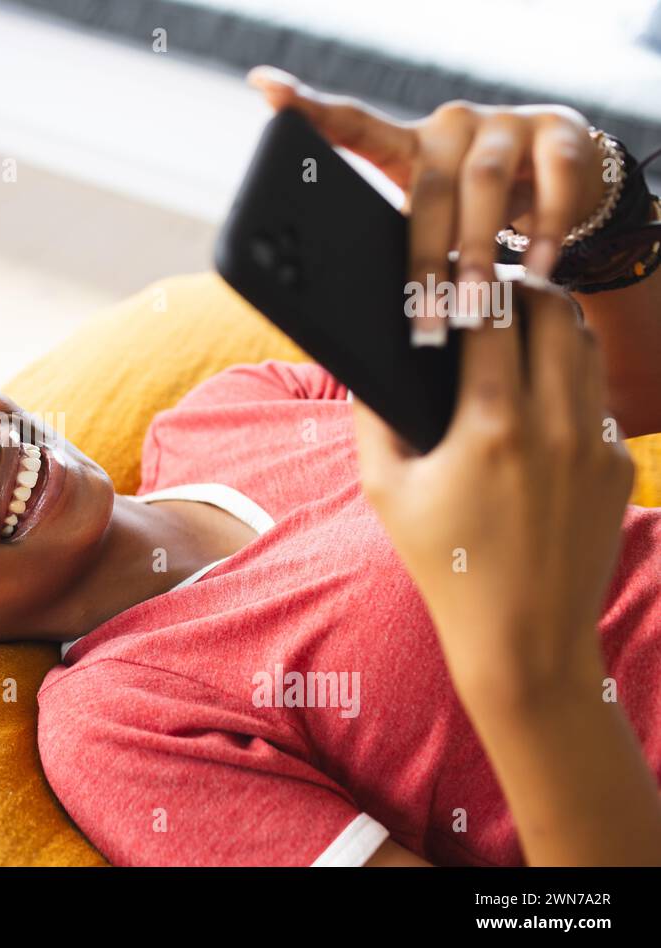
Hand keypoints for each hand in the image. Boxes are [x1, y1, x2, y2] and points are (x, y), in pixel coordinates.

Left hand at [247, 66, 609, 340]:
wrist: (569, 177)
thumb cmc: (476, 211)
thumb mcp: (435, 221)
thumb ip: (400, 248)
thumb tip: (352, 326)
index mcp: (408, 146)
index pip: (354, 126)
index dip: (311, 108)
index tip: (267, 90)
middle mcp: (452, 125)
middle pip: (428, 190)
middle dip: (421, 264)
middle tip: (420, 323)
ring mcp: (508, 123)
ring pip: (485, 186)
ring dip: (477, 255)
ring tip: (474, 310)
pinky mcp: (562, 135)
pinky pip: (553, 185)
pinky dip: (543, 235)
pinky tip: (536, 275)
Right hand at [351, 279, 634, 708]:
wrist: (523, 637)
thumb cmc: (445, 564)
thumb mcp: (385, 492)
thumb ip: (372, 421)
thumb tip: (370, 368)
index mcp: (492, 424)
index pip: (492, 315)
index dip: (475, 280)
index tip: (460, 266)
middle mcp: (555, 424)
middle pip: (555, 311)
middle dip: (523, 288)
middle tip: (496, 286)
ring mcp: (597, 444)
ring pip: (587, 347)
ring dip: (557, 323)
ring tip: (524, 324)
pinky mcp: (621, 466)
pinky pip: (599, 399)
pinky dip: (571, 382)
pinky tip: (541, 401)